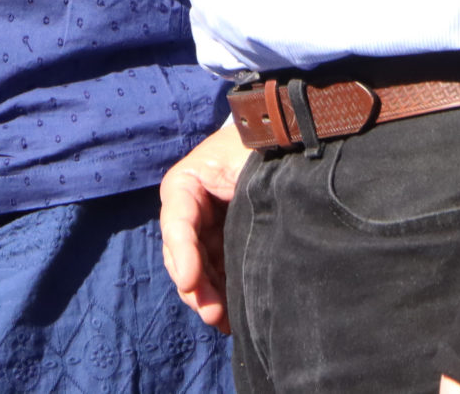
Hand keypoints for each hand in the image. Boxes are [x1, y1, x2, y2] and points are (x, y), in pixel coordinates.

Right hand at [160, 120, 251, 332]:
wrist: (282, 140)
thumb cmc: (260, 146)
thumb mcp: (244, 160)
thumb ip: (238, 187)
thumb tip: (244, 228)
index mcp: (186, 183)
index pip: (177, 221)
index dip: (182, 253)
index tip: (190, 281)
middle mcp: (190, 209)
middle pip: (182, 254)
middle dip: (195, 286)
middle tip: (211, 312)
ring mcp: (205, 229)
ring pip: (197, 270)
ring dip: (206, 297)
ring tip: (222, 320)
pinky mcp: (223, 244)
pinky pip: (216, 274)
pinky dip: (220, 296)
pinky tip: (231, 317)